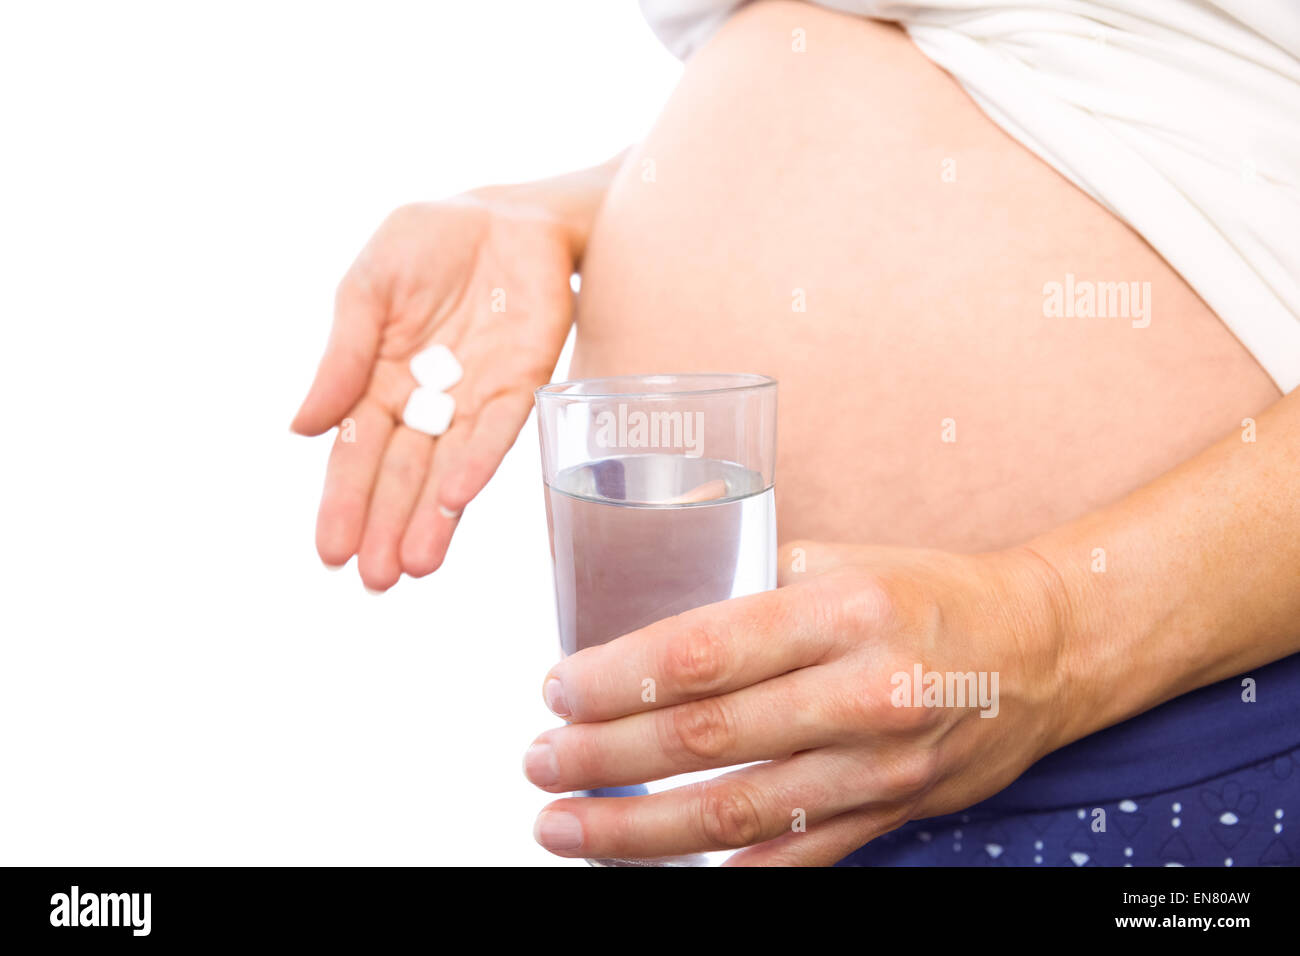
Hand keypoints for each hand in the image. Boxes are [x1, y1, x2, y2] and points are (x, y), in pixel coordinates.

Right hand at [291, 197, 575, 588]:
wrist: (505, 212)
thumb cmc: (427, 245)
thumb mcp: (368, 287)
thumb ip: (343, 354)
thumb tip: (299, 428)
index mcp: (379, 381)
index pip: (356, 453)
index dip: (344, 501)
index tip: (330, 551)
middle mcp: (427, 402)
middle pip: (402, 475)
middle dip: (387, 527)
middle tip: (375, 581)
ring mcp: (475, 397)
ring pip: (448, 468)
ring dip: (432, 518)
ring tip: (415, 566)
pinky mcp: (521, 382)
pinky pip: (497, 429)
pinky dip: (475, 463)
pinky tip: (454, 499)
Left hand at [523, 541, 1070, 864]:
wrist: (1040, 651)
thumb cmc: (929, 594)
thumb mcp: (841, 555)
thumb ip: (748, 569)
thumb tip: (645, 577)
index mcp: (844, 611)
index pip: (704, 653)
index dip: (616, 680)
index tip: (557, 689)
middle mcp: (863, 693)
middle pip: (706, 740)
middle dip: (603, 758)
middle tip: (539, 761)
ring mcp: (879, 767)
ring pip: (736, 815)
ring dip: (635, 831)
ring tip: (562, 827)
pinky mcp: (890, 815)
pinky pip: (792, 858)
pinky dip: (717, 870)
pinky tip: (651, 868)